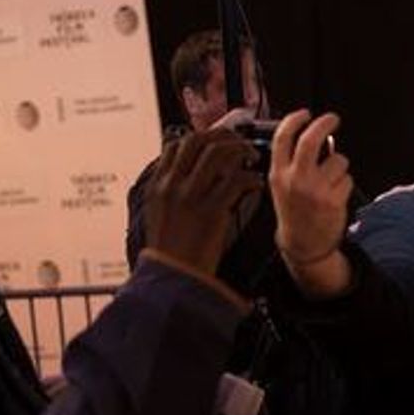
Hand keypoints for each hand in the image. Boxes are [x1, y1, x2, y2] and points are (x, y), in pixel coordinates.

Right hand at [143, 128, 262, 274]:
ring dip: (240, 151)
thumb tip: (187, 173)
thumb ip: (169, 190)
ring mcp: (191, 196)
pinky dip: (250, 178)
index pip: (177, 144)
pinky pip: (236, 180)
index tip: (217, 141)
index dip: (201, 137)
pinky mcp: (211, 210)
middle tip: (239, 144)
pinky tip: (255, 184)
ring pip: (218, 153)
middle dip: (223, 137)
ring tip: (251, 160)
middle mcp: (172, 185)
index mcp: (158, 185)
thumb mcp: (158, 214)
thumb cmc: (170, 251)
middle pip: (198, 140)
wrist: (173, 277)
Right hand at [270, 110, 353, 278]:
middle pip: (311, 140)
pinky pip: (347, 179)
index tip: (306, 114)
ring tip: (331, 180)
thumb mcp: (282, 186)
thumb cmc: (294, 212)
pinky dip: (345, 184)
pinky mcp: (333, 200)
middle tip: (333, 119)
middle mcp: (295, 180)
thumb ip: (293, 162)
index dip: (295, 120)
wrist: (304, 244)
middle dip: (325, 123)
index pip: (283, 138)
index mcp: (278, 174)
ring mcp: (315, 190)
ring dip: (340, 166)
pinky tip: (336, 195)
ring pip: (338, 160)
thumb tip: (318, 137)